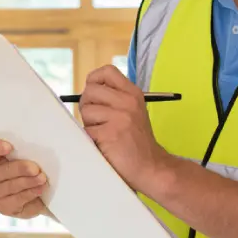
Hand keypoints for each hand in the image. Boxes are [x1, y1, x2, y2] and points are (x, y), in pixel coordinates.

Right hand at [0, 138, 47, 219]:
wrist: (36, 197)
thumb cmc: (30, 172)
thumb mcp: (29, 159)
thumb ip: (27, 154)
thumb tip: (38, 153)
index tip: (9, 147)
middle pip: (2, 171)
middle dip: (21, 169)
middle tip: (36, 169)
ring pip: (10, 186)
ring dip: (29, 182)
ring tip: (42, 179)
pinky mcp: (3, 207)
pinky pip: (16, 200)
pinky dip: (30, 194)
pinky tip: (39, 190)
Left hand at [79, 65, 171, 194]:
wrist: (151, 166)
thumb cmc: (137, 140)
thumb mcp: (133, 111)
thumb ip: (115, 98)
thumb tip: (88, 92)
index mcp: (133, 93)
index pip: (107, 72)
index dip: (94, 80)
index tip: (94, 93)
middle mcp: (127, 101)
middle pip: (90, 91)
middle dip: (88, 105)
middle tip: (97, 119)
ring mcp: (119, 117)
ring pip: (86, 111)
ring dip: (89, 124)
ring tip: (104, 133)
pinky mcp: (109, 134)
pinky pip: (86, 130)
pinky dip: (91, 139)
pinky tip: (104, 144)